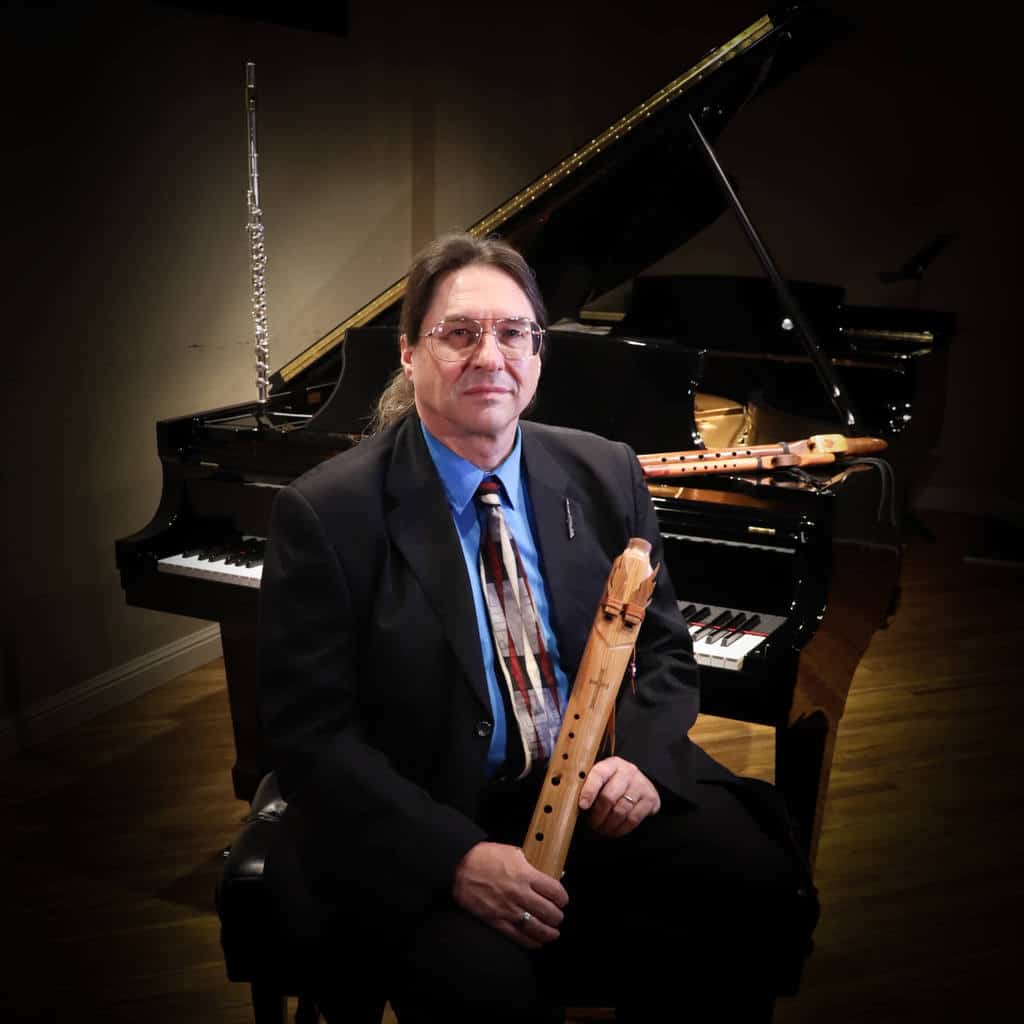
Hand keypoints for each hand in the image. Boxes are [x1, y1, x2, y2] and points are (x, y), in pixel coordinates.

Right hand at [452, 841, 567, 948]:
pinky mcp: (497, 921)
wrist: (459, 867)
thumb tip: (542, 872)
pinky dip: (531, 941)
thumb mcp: (512, 852)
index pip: (555, 891)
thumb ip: (529, 864)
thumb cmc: (484, 857)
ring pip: (537, 928)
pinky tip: (537, 942)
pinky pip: (518, 936)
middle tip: (558, 917)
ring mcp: (509, 909)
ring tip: (553, 933)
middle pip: (549, 912)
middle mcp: (520, 894)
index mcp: (525, 874)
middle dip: (557, 917)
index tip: (562, 900)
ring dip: (549, 933)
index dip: (563, 898)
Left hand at [578, 756, 660, 837]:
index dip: (589, 791)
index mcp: (612, 764)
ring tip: (601, 830)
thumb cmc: (615, 782)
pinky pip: (633, 819)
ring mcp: (640, 785)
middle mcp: (628, 772)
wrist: (641, 784)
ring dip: (608, 825)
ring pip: (620, 810)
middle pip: (609, 796)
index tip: (582, 806)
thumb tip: (572, 802)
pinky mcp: (650, 799)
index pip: (598, 774)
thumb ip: (591, 785)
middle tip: (592, 825)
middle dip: (598, 815)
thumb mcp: (604, 778)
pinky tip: (614, 831)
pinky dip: (621, 829)